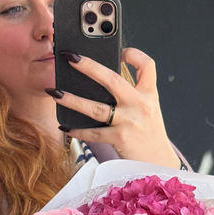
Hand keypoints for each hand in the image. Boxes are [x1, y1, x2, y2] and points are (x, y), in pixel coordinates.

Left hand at [47, 48, 180, 168]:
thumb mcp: (149, 110)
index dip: (134, 54)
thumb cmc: (149, 136)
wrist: (158, 163)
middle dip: (89, 66)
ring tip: (55, 93)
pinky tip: (66, 126)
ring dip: (72, 100)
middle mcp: (140, 105)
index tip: (121, 51)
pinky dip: (78, 130)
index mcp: (149, 95)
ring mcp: (129, 122)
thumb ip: (133, 95)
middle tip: (70, 57)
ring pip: (96, 108)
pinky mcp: (120, 138)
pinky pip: (94, 133)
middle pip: (112, 79)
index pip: (147, 66)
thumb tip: (101, 82)